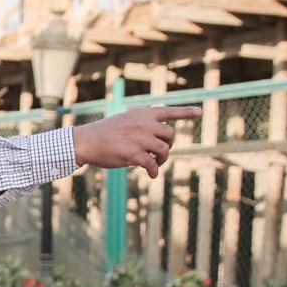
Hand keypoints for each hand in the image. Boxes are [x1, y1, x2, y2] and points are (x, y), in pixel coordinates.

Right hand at [71, 106, 200, 178]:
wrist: (87, 142)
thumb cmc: (104, 133)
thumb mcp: (125, 120)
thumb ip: (142, 124)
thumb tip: (160, 138)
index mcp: (142, 114)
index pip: (169, 112)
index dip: (185, 112)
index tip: (199, 113)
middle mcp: (144, 124)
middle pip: (170, 135)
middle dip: (168, 145)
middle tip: (160, 154)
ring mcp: (140, 139)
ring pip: (164, 151)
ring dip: (162, 160)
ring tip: (155, 164)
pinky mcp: (134, 154)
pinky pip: (152, 165)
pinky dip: (154, 171)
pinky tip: (151, 174)